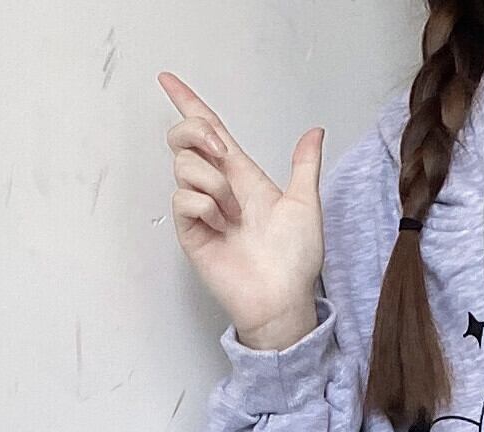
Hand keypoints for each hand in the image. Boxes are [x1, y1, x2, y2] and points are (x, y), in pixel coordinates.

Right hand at [158, 72, 324, 349]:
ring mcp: (202, 210)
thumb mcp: (306, 204)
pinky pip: (183, 199)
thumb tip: (315, 133)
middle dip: (196, 132)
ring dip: (213, 183)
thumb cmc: (295, 260)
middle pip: (185, 138)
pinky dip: (205, 208)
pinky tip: (221, 228)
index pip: (210, 130)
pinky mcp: (191, 232)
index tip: (168, 79)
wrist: (283, 299)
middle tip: (221, 155)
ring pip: (184, 166)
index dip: (188, 103)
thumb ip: (305, 166)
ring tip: (233, 215)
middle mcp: (218, 188)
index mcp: (242, 175)